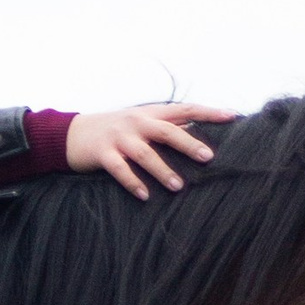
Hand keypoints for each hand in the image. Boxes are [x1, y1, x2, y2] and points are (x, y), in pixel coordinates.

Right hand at [64, 103, 237, 197]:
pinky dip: (133, 183)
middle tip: (209, 157)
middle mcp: (136, 122)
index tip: (232, 116)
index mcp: (150, 113)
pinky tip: (144, 195)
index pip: (184, 109)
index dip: (208, 112)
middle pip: (167, 131)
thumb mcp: (139, 122)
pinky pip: (120, 170)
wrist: (71, 133)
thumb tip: (198, 134)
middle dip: (189, 143)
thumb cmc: (115, 131)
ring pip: (145, 154)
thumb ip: (165, 127)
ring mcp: (119, 137)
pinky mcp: (102, 153)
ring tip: (178, 186)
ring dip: (162, 170)